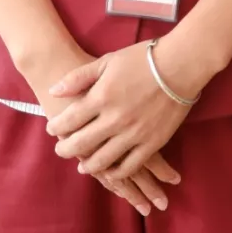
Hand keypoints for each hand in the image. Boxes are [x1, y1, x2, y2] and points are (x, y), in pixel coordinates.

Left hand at [25, 44, 179, 216]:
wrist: (179, 65)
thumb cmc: (141, 59)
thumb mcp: (107, 61)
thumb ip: (79, 77)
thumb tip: (54, 90)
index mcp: (102, 97)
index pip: (70, 120)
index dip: (57, 127)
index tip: (51, 130)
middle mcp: (114, 119)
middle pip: (81, 144)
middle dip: (66, 149)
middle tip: (60, 150)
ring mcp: (133, 134)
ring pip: (103, 160)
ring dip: (88, 165)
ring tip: (82, 166)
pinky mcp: (152, 143)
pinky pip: (129, 166)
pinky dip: (116, 173)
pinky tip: (110, 171)